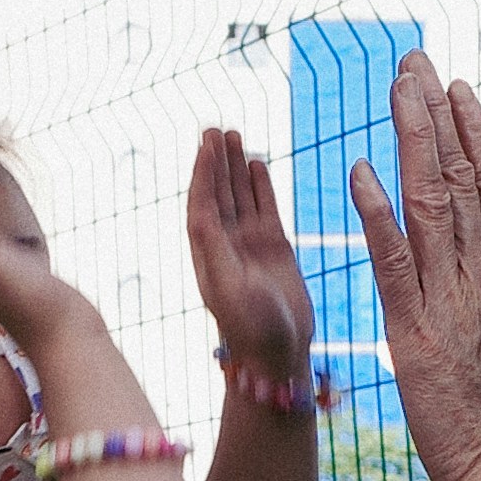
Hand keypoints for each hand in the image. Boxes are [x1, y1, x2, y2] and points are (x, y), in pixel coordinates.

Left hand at [185, 127, 313, 381]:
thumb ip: (214, 251)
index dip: (203, 174)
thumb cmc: (251, 327)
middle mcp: (226, 246)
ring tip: (233, 134)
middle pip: (218, 194)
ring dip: (235, 167)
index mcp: (208, 254)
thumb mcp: (227, 288)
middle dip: (215, 162)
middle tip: (214, 128)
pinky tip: (257, 163)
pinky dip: (260, 186)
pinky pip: (265, 209)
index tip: (206, 145)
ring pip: (241, 197)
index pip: (201, 204)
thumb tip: (200, 215)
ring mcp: (251, 246)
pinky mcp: (276, 249)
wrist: (281, 353)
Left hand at [349, 57, 480, 480]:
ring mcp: (452, 301)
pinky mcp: (414, 334)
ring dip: (408, 140)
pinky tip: (359, 170)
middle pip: (458, 179)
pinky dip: (375, 215)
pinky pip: (391, 263)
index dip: (471, 135)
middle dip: (434, 115)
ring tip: (394, 87)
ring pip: (428, 203)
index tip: (456, 91)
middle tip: (413, 61)